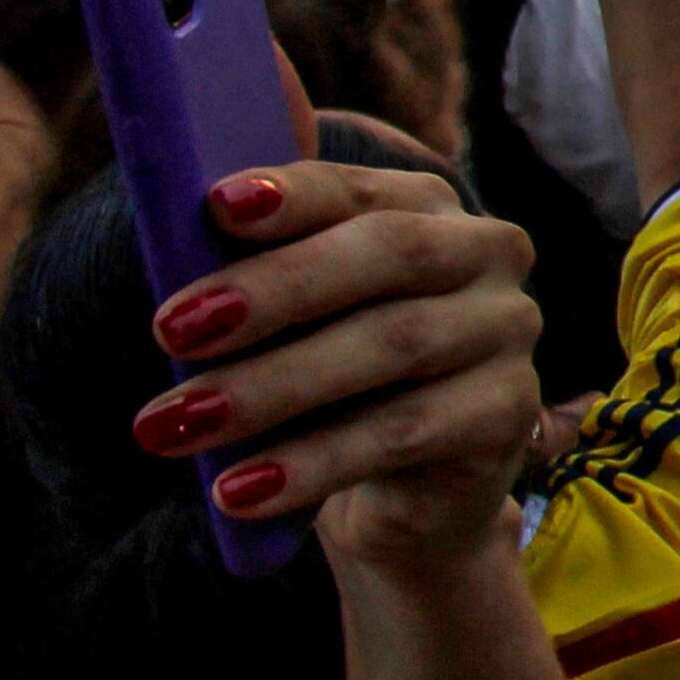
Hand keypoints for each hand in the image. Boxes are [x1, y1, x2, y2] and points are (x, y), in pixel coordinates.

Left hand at [128, 158, 545, 567]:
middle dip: (276, 288)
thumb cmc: (330, 379)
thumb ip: (255, 272)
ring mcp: (507, 330)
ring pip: (394, 345)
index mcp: (426, 206)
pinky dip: (314, 463)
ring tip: (179, 425)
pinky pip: (405, 433)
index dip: (292, 195)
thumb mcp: (292, 321)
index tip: (216, 206)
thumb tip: (187, 245)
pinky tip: (240, 491)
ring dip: (273, 386)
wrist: (410, 488)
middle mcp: (485, 253)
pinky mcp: (508, 412)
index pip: (358, 188)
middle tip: (171, 330)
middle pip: (390, 251)